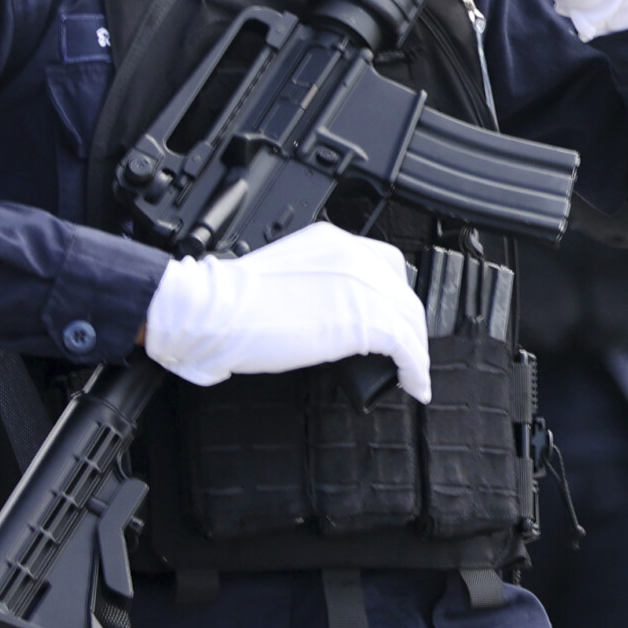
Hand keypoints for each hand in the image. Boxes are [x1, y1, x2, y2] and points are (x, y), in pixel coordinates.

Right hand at [143, 223, 433, 400]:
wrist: (212, 313)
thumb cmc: (228, 303)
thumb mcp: (282, 277)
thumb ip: (312, 286)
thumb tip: (323, 315)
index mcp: (333, 242)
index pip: (385, 264)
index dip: (394, 294)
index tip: (394, 316)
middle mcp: (355, 257)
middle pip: (402, 293)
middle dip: (408, 325)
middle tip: (405, 352)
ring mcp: (363, 287)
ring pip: (409, 319)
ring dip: (415, 350)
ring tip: (412, 375)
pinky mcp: (365, 321)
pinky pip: (407, 347)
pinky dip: (416, 369)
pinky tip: (414, 385)